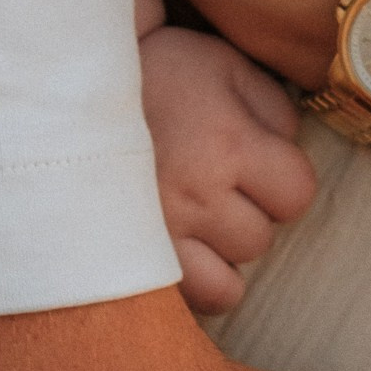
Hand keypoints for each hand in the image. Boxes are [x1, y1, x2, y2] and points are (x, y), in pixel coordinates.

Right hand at [139, 23, 318, 311]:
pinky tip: (178, 248)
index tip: (262, 164)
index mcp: (228, 145)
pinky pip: (180, 304)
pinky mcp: (124, 259)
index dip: (286, 181)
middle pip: (259, 241)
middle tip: (218, 185)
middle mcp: (195, 196)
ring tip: (199, 221)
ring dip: (219, 257)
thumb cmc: (162, 71)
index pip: (297, 195)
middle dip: (249, 215)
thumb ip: (276, 111)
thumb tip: (290, 155)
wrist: (73, 84)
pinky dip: (189, 284)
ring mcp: (156, 235)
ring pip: (225, 287)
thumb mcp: (229, 67)